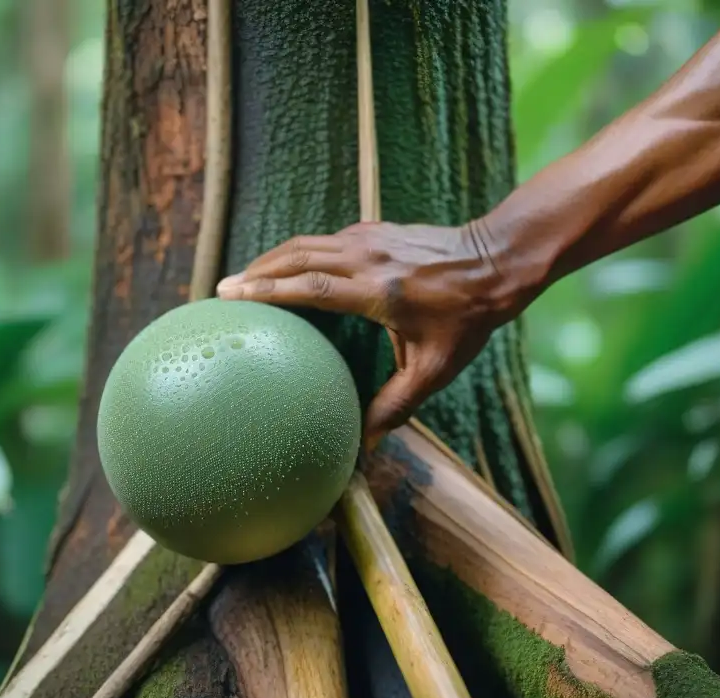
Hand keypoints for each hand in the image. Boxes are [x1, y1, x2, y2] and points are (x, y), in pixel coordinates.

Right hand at [216, 220, 529, 449]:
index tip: (230, 294)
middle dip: (255, 271)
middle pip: (296, 256)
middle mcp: (368, 256)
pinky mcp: (374, 230)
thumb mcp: (436, 368)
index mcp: (379, 290)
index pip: (310, 284)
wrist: (497, 261)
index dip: (267, 289)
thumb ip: (397, 405)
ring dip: (271, 259)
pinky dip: (296, 253)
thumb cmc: (469, 318)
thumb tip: (364, 445)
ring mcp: (370, 237)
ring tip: (243, 280)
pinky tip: (284, 270)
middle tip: (222, 290)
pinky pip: (324, 240)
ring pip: (306, 242)